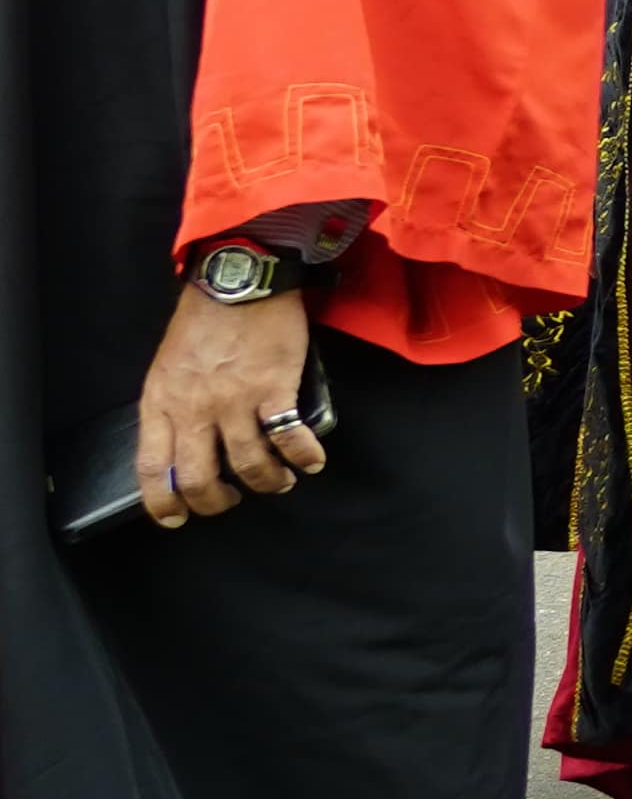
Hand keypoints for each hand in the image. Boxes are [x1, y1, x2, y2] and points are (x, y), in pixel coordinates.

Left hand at [131, 286, 319, 527]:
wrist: (238, 281)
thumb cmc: (203, 320)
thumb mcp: (168, 366)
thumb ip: (173, 404)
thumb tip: (187, 441)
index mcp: (161, 402)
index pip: (152, 467)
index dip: (162, 501)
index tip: (176, 517)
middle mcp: (194, 408)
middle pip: (198, 477)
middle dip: (217, 501)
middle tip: (232, 500)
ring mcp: (234, 400)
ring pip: (247, 464)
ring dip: (267, 482)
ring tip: (280, 481)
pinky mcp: (273, 388)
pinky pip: (288, 437)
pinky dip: (303, 456)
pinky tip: (311, 460)